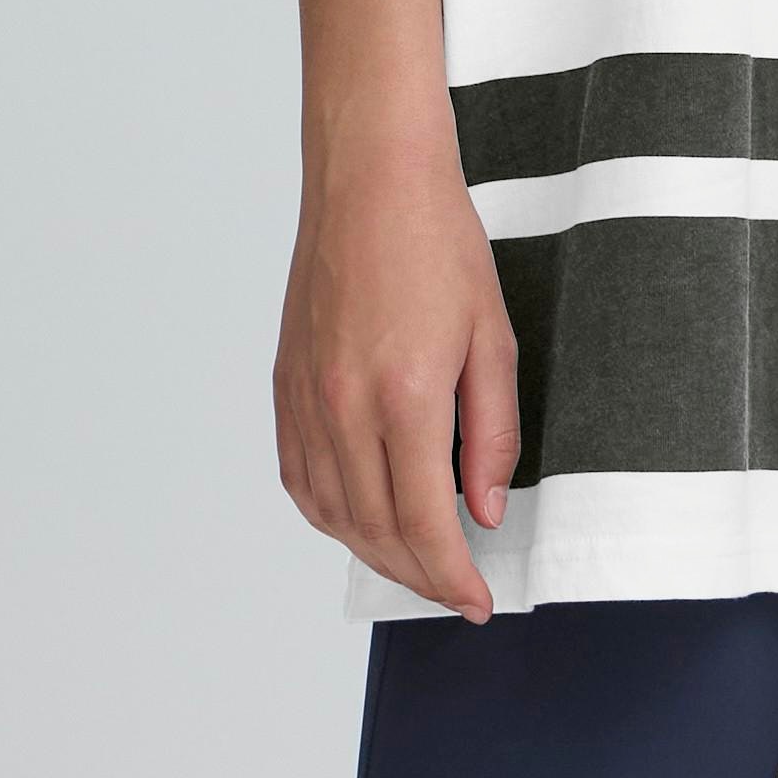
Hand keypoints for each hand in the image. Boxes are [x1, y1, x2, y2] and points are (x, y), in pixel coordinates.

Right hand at [273, 121, 519, 621]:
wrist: (369, 176)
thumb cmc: (437, 240)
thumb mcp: (491, 335)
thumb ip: (492, 432)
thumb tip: (484, 508)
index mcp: (403, 396)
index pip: (425, 524)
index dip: (453, 577)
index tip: (478, 601)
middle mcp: (343, 407)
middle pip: (376, 532)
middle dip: (420, 575)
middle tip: (456, 589)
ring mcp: (305, 397)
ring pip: (333, 514)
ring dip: (374, 552)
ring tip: (416, 561)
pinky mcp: (285, 384)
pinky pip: (300, 478)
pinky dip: (330, 514)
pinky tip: (359, 517)